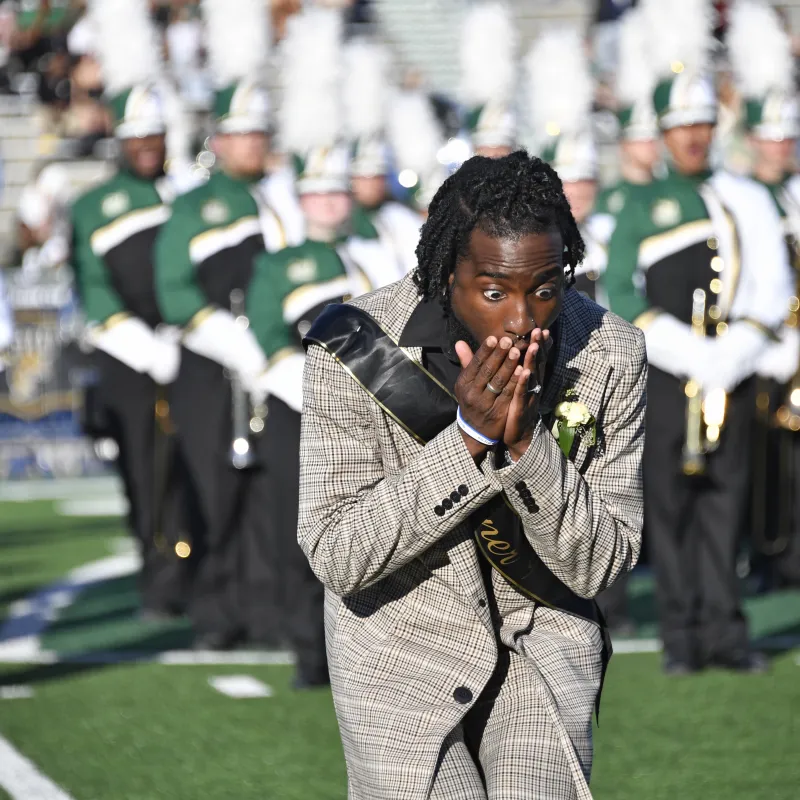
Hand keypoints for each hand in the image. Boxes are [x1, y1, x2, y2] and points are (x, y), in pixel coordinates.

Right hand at [454, 336, 525, 459]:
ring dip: (508, 366)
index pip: (475, 364)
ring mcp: (485, 404)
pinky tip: (522, 371)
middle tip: (508, 340)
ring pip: (498, 382)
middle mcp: (472, 393)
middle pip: (487, 371)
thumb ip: (466, 362)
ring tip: (517, 352)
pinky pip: (508, 395)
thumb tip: (459, 342)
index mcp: (464, 384)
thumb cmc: (473, 400)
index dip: (484, 351)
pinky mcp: (498, 412)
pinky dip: (515, 382)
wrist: (475, 431)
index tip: (494, 338)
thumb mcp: (466, 383)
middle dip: (498, 355)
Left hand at [504, 330, 550, 461]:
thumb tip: (511, 353)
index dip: (540, 345)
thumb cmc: (515, 408)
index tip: (541, 329)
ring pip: (533, 376)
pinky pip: (523, 392)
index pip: (536, 359)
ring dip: (534, 360)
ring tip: (534, 345)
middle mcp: (534, 386)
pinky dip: (524, 382)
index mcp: (531, 380)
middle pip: (538, 363)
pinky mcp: (521, 406)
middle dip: (539, 347)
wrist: (517, 434)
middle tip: (540, 330)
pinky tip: (524, 372)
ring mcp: (529, 396)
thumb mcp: (514, 387)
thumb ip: (512, 370)